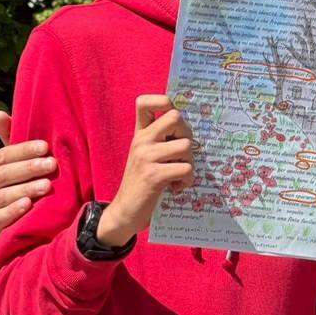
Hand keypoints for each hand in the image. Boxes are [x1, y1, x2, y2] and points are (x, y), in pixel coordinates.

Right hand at [0, 110, 56, 238]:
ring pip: (1, 196)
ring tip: (46, 185)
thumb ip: (8, 138)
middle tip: (51, 164)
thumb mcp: (16, 161)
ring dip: (25, 189)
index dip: (23, 150)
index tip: (45, 146)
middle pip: (2, 175)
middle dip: (28, 168)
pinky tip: (28, 205)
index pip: (1, 157)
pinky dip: (13, 211)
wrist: (18, 220)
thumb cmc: (19, 182)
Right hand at [97, 95, 195, 246]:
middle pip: (176, 117)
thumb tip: (189, 128)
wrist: (125, 212)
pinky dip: (187, 180)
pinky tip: (176, 187)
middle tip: (181, 154)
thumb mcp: (147, 155)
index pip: (145, 101)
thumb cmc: (142, 183)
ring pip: (186, 145)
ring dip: (190, 163)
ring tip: (179, 174)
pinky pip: (185, 169)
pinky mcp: (153, 176)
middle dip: (187, 135)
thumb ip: (161, 139)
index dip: (163, 101)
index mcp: (140, 133)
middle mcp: (141, 141)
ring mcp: (146, 157)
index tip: (173, 123)